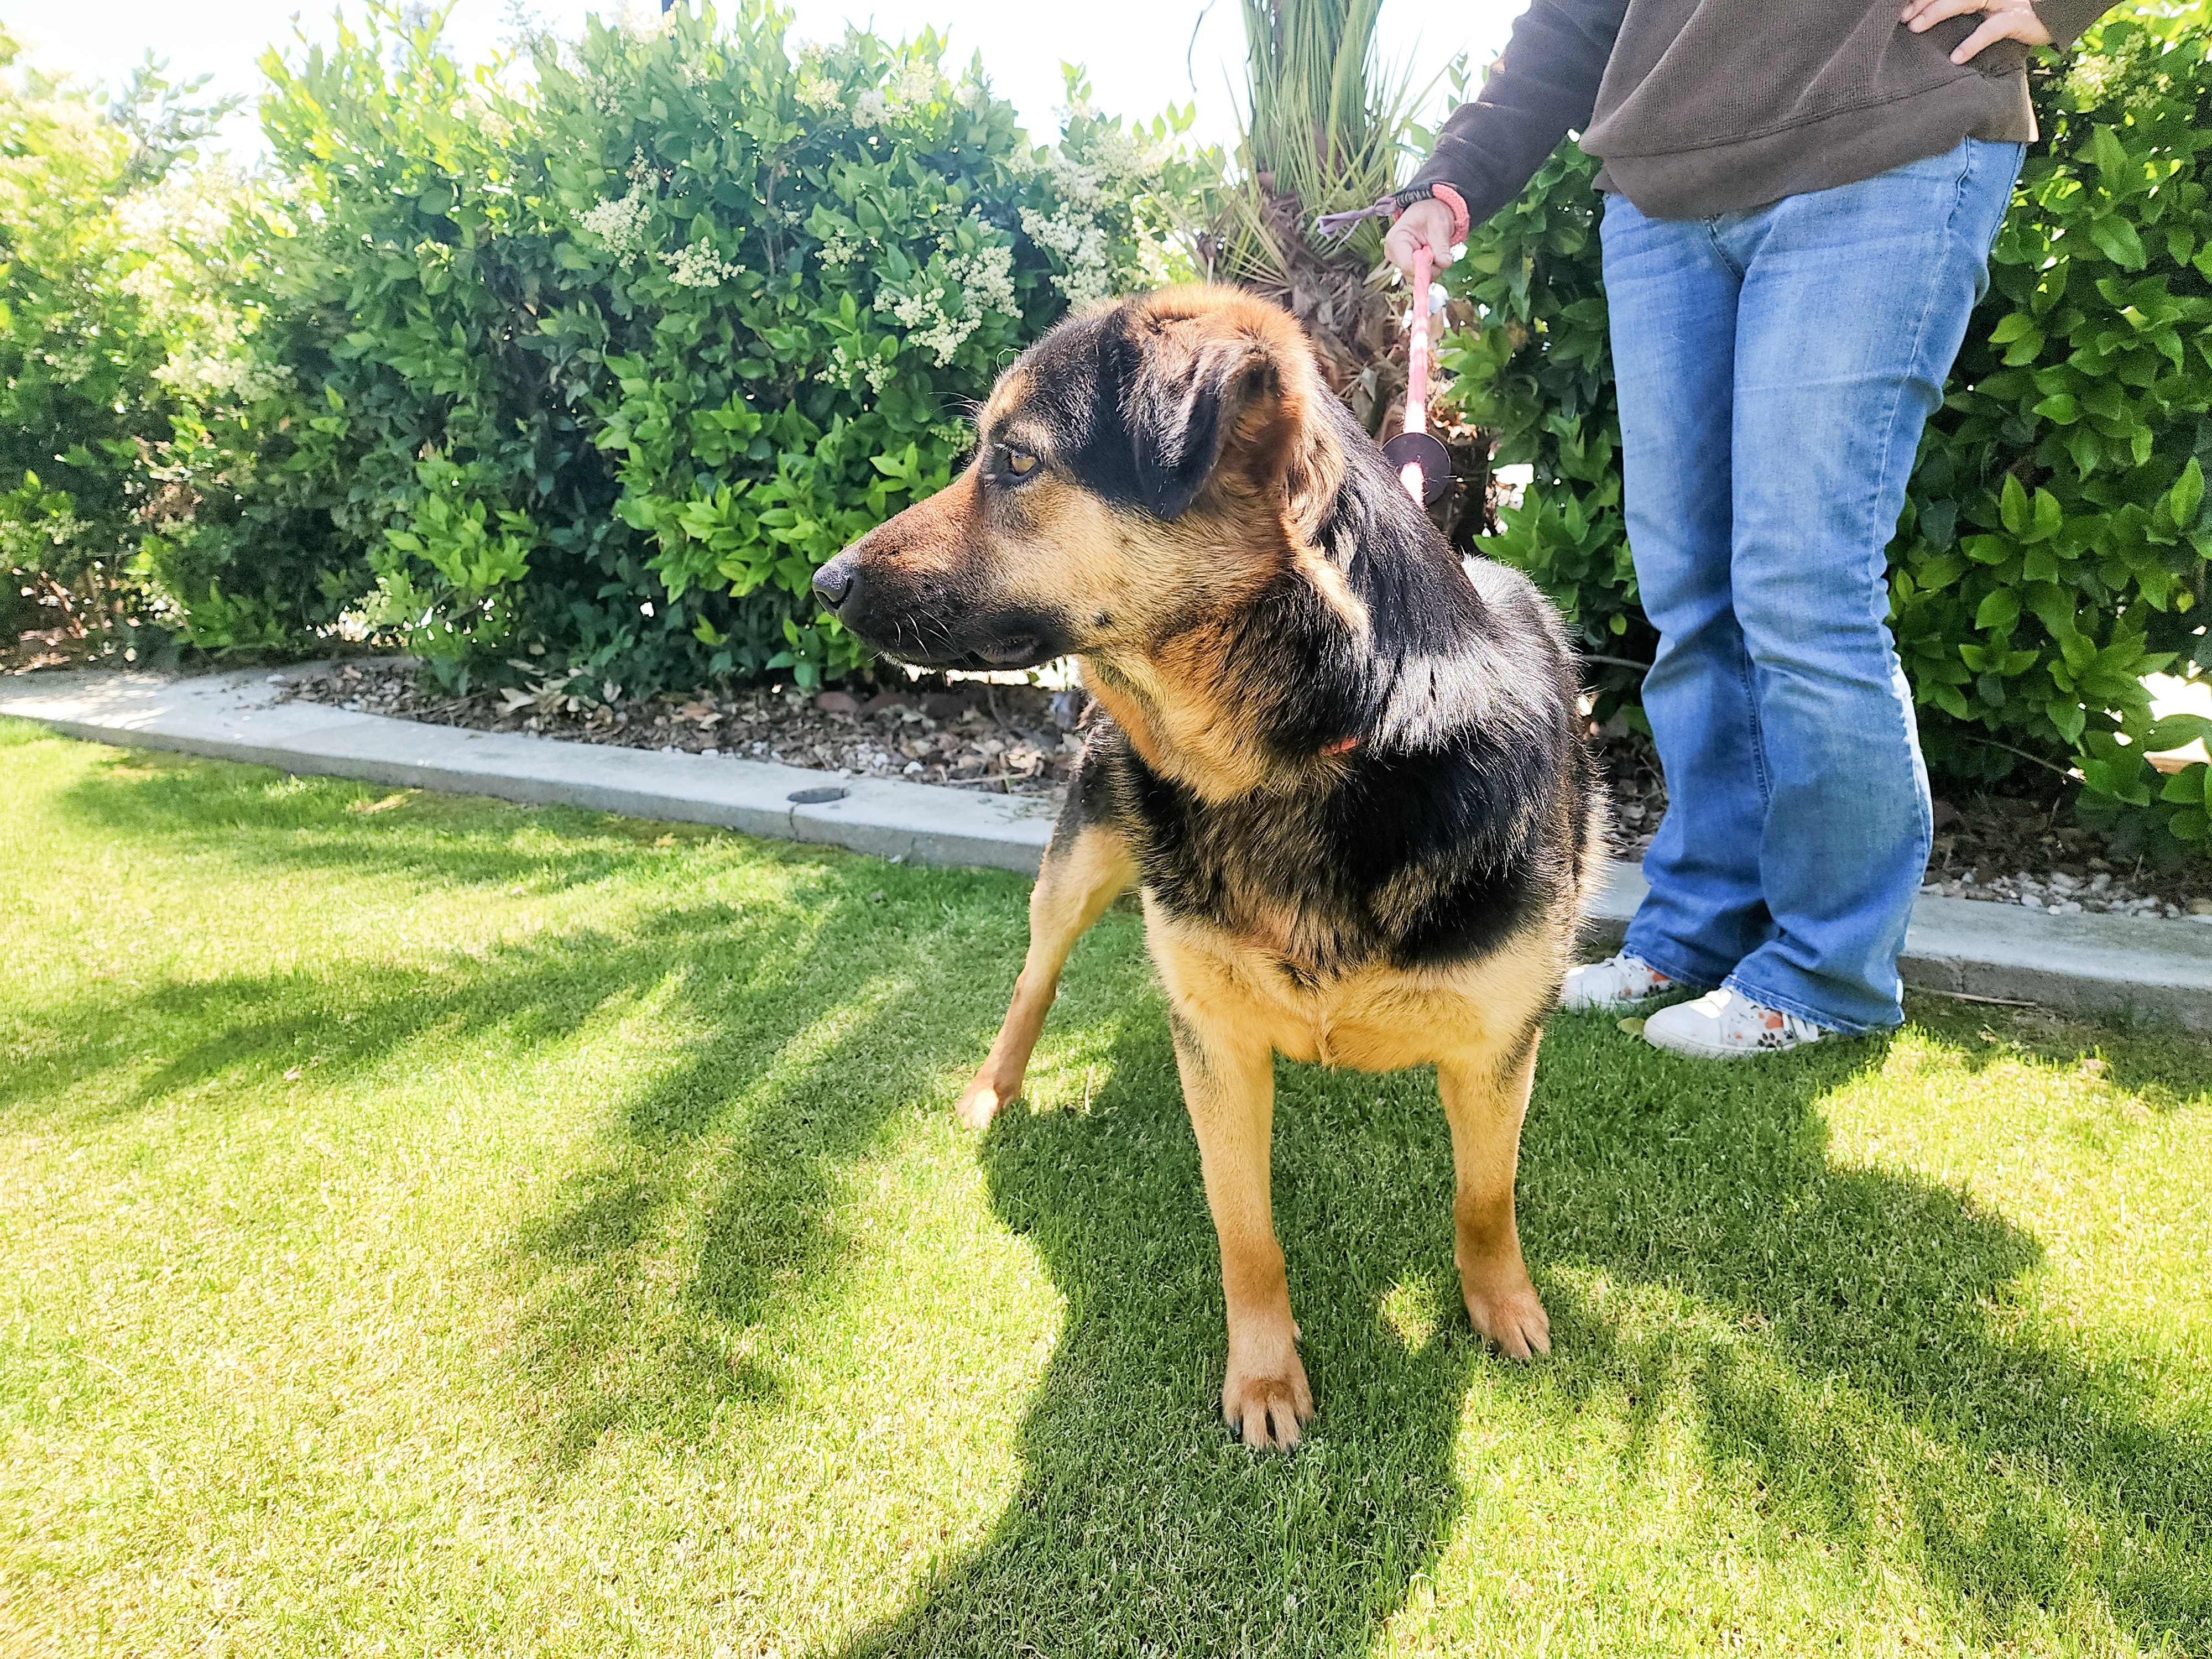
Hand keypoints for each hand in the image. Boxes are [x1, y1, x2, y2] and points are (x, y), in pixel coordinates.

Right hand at [1384, 199, 1456, 283]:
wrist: (1428, 210)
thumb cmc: (1432, 213)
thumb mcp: (1439, 226)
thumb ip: (1441, 246)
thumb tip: (1445, 263)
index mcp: (1396, 240)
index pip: (1407, 265)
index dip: (1426, 268)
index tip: (1441, 260)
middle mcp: (1393, 253)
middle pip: (1412, 274)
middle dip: (1431, 268)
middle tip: (1440, 252)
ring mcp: (1397, 261)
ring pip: (1417, 277)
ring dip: (1432, 269)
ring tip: (1435, 250)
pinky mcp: (1404, 266)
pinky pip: (1419, 275)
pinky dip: (1430, 269)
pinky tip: (1431, 255)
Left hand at [1900, 0, 2051, 63]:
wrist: (2056, 15)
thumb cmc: (2015, 15)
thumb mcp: (1985, 12)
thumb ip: (1962, 12)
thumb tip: (1926, 22)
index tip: (1902, 7)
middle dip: (1924, 2)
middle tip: (1902, 16)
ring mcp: (2004, 1)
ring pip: (1966, 0)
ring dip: (1938, 12)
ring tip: (1915, 26)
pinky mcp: (2017, 19)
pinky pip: (1992, 29)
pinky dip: (1973, 42)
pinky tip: (1956, 56)